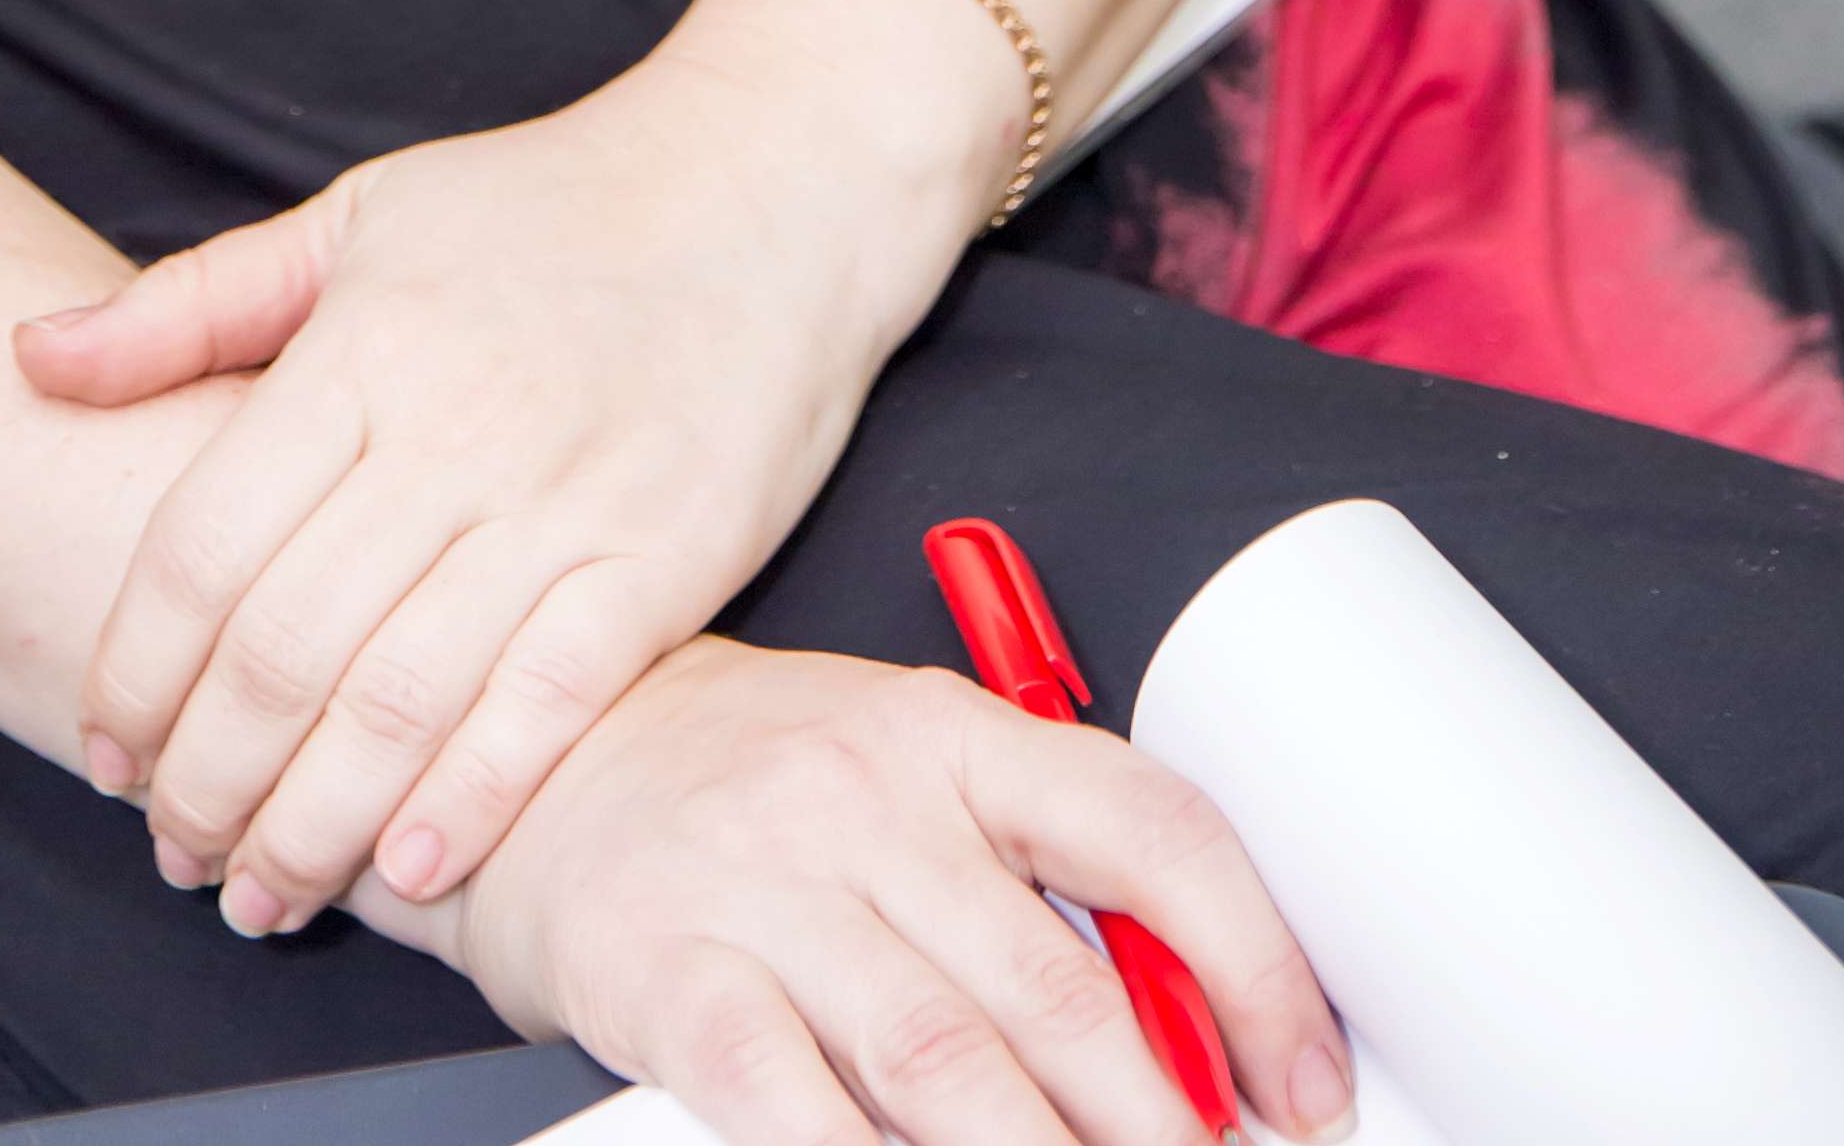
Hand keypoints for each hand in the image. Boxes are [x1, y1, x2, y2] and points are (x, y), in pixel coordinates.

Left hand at [15, 0, 1020, 928]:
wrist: (767, 182)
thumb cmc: (550, 204)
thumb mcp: (358, 217)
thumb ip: (189, 305)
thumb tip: (30, 358)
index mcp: (362, 345)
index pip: (202, 544)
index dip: (135, 669)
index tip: (104, 750)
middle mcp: (452, 426)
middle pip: (285, 646)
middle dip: (208, 778)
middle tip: (174, 851)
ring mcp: (565, 496)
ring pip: (400, 698)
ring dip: (313, 824)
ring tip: (262, 893)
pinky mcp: (665, 556)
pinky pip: (548, 702)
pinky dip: (468, 799)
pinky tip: (405, 869)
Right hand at [377, 633, 1350, 1145]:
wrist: (537, 761)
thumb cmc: (748, 784)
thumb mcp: (905, 783)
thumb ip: (1027, 882)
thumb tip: (1187, 1034)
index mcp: (954, 737)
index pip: (1149, 834)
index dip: (1254, 969)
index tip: (1307, 1087)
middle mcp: (869, 798)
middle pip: (1057, 989)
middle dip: (1162, 1127)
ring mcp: (766, 883)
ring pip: (944, 1064)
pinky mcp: (672, 972)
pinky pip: (788, 1102)